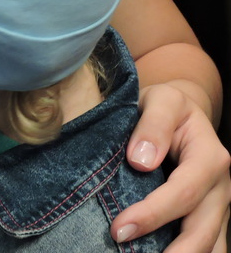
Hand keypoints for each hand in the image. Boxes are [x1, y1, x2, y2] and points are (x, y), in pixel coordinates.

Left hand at [111, 83, 230, 251]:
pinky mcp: (208, 216)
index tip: (119, 229)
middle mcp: (219, 187)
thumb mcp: (159, 101)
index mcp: (209, 157)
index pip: (183, 193)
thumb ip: (153, 125)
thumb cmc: (166, 106)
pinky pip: (206, 243)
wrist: (180, 111)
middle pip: (202, 230)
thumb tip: (141, 160)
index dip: (152, 215)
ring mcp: (217, 205)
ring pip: (211, 244)